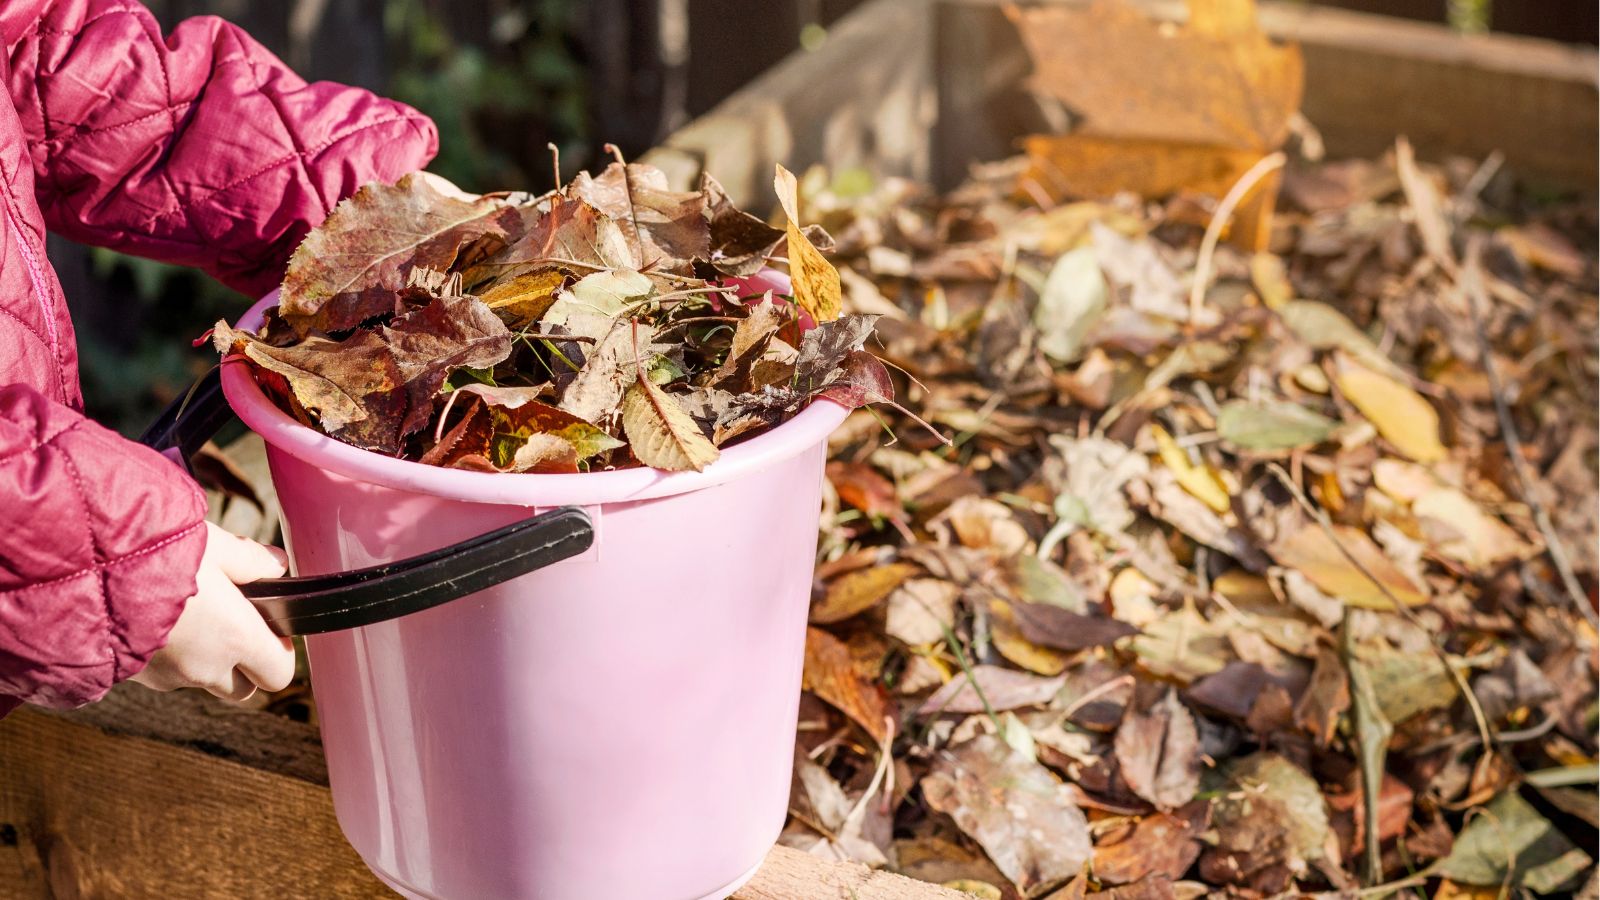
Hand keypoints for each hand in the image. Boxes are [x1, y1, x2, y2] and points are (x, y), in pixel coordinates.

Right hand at [131, 523, 295, 701]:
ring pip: (202, 680)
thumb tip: (277, 565)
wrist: (76, 575)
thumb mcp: (212, 543)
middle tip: (232, 621)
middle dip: (244, 662)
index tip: (269, 623)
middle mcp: (206, 667)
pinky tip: (155, 618)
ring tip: (188, 612)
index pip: (280, 672)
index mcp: (237, 637)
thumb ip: (249, 558)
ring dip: (204, 658)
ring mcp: (168, 677)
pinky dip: (169, 655)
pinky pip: (165, 674)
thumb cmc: (153, 554)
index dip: (280, 650)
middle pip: (244, 687)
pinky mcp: (134, 677)